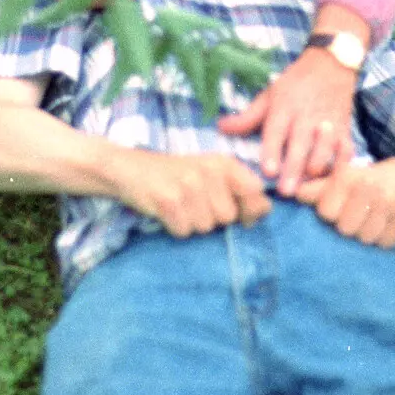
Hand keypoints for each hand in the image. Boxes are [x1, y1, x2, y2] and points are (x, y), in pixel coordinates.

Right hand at [111, 151, 270, 237]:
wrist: (129, 169)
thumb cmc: (176, 175)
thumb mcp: (210, 174)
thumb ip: (239, 190)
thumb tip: (265, 211)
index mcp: (224, 162)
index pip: (255, 192)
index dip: (250, 210)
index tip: (236, 213)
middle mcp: (210, 170)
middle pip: (229, 217)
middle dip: (213, 219)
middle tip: (194, 204)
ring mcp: (189, 185)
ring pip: (206, 227)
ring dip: (193, 224)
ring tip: (180, 206)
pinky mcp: (169, 200)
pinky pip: (184, 231)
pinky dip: (175, 228)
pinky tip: (167, 212)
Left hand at [217, 47, 356, 195]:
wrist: (330, 65)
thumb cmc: (294, 84)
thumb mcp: (269, 96)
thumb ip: (247, 117)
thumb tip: (220, 128)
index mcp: (284, 107)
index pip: (276, 131)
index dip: (272, 151)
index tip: (268, 171)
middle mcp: (306, 117)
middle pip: (300, 145)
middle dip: (294, 168)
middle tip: (286, 191)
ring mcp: (328, 124)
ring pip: (325, 149)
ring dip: (317, 168)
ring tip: (307, 186)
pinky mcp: (344, 130)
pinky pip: (346, 150)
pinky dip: (342, 165)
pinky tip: (331, 179)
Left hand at [295, 156, 394, 247]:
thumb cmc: (368, 179)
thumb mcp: (343, 177)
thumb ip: (317, 188)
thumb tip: (291, 195)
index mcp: (349, 176)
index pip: (325, 212)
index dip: (330, 213)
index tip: (338, 206)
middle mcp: (371, 187)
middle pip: (345, 229)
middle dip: (348, 224)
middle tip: (356, 213)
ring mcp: (391, 203)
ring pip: (365, 238)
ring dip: (365, 233)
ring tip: (371, 218)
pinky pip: (385, 243)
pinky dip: (384, 238)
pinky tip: (385, 223)